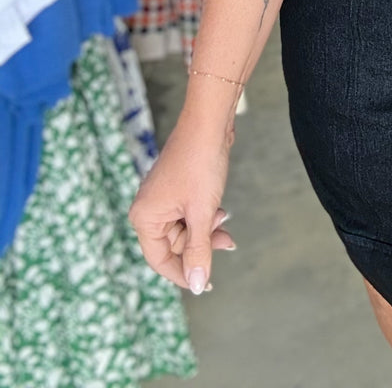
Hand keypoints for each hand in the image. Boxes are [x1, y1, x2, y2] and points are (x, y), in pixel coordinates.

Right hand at [128, 114, 236, 293]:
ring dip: (206, 230)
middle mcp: (148, 209)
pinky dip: (204, 216)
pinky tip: (220, 209)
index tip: (205, 284)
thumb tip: (196, 285)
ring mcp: (162, 198)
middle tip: (227, 241)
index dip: (182, 274)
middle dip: (201, 245)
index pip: (159, 260)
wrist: (209, 124)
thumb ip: (198, 251)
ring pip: (185, 229)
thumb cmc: (201, 165)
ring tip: (224, 218)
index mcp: (144, 218)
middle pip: (174, 245)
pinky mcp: (176, 189)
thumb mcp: (202, 213)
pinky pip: (188, 214)